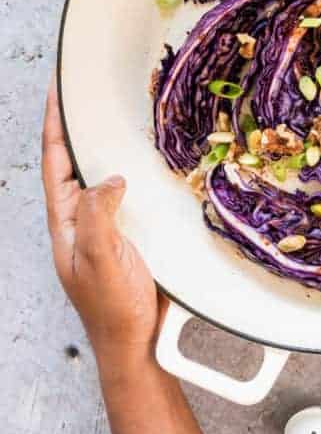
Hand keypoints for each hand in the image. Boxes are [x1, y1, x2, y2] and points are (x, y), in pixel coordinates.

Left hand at [42, 77, 162, 378]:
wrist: (137, 344)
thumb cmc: (113, 308)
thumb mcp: (99, 258)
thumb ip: (98, 215)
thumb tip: (110, 178)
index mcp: (66, 221)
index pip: (55, 160)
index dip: (55, 123)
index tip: (58, 89)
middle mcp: (83, 218)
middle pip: (76, 161)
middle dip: (79, 126)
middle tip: (91, 91)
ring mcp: (107, 226)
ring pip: (104, 175)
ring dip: (108, 146)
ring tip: (120, 115)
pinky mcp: (133, 233)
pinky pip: (130, 193)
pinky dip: (136, 171)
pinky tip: (151, 163)